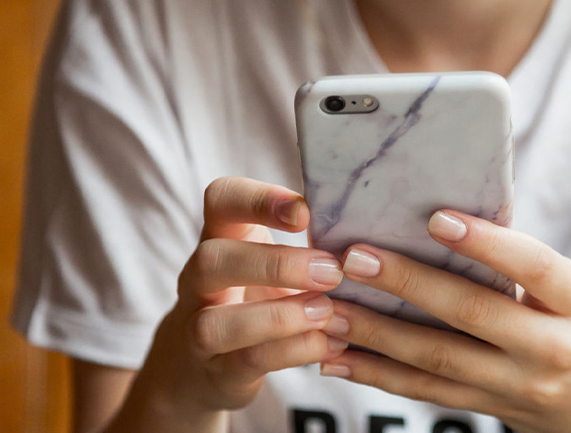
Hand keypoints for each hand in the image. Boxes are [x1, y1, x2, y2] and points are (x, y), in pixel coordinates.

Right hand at [118, 178, 348, 428]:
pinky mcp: (218, 372)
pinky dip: (294, 351)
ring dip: (279, 317)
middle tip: (331, 272)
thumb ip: (305, 244)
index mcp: (219, 239)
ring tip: (326, 311)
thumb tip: (371, 230)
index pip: (220, 199)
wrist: (205, 368)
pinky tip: (330, 343)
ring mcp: (199, 329)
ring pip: (217, 322)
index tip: (305, 212)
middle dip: (275, 264)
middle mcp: (199, 282)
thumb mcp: (269, 264)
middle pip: (211, 260)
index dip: (257, 199)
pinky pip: (249, 361)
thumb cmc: (253, 299)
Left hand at [317, 210, 570, 432]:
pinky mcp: (489, 409)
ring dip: (375, 334)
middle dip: (407, 285)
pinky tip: (335, 356)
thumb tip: (437, 212)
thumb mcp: (570, 291)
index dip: (489, 244)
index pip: (536, 267)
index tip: (438, 218)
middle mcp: (552, 348)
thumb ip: (517, 263)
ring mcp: (520, 386)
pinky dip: (375, 373)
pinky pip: (425, 393)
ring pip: (438, 359)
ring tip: (329, 307)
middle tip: (354, 256)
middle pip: (474, 314)